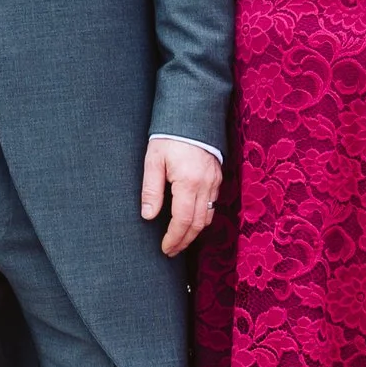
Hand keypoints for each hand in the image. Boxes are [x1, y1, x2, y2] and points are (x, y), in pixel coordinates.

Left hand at [140, 135, 220, 256]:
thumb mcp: (153, 161)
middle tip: (171, 251)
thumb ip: (151, 190)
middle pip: (198, 223)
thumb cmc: (168, 137)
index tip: (165, 248)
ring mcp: (214, 181)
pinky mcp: (217, 177)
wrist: (191, 115)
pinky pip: (212, 205)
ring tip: (179, 240)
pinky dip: (202, 218)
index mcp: (188, 182)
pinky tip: (191, 221)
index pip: (184, 220)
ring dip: (194, 232)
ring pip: (208, 216)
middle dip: (184, 240)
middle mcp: (206, 185)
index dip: (174, 238)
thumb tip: (148, 216)